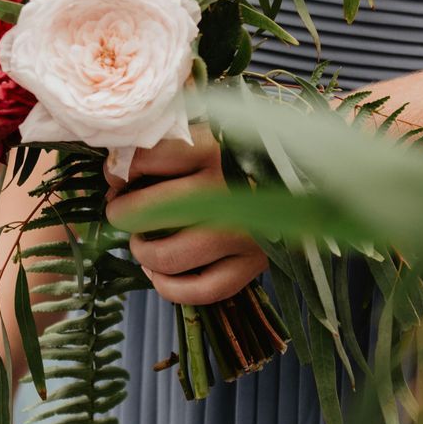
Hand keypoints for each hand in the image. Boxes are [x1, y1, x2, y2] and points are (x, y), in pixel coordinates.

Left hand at [106, 131, 265, 305]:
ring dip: (143, 253)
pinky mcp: (255, 264)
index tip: (116, 178)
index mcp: (213, 148)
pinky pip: (201, 290)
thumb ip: (164, 146)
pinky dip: (170, 288)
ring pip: (168, 257)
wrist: (307, 172)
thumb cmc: (243, 151)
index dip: (117, 172)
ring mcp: (244, 231)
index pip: (145, 160)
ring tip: (142, 242)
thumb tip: (115, 172)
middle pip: (147, 212)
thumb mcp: (207, 133)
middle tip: (122, 212)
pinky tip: (160, 274)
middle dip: (122, 215)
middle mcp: (228, 191)